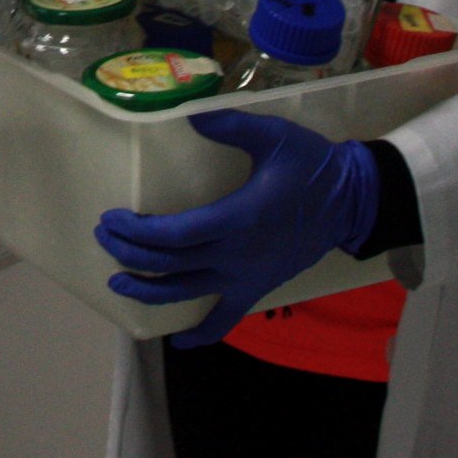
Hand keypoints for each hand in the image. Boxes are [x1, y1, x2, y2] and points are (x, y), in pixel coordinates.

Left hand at [94, 110, 379, 348]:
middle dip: (131, 254)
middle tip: (105, 238)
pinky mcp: (259, 288)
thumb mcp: (273, 135)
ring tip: (118, 283)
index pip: (175, 235)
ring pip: (188, 294)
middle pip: (171, 264)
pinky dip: (202, 334)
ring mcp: (248, 277)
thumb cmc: (311, 165)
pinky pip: (227, 320)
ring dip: (149, 292)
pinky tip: (179, 343)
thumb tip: (191, 114)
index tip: (114, 218)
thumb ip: (230, 124)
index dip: (138, 231)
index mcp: (238, 218)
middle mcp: (237, 254)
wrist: (352, 201)